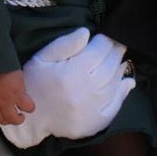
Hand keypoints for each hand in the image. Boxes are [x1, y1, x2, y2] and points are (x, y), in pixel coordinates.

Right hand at [0, 28, 134, 148]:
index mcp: (73, 71)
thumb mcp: (42, 58)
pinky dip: (123, 92)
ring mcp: (92, 108)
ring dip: (120, 69)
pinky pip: (115, 106)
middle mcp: (86, 89)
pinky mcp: (95, 123)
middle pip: (110, 65)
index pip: (100, 50)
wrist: (29, 119)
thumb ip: (65, 44)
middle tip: (118, 45)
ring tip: (120, 60)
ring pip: (115, 83)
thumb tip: (86, 32)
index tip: (107, 37)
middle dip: (116, 52)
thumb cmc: (34, 83)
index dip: (106, 41)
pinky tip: (127, 82)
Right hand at [0, 70, 35, 125]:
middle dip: (19, 120)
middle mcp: (5, 100)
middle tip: (21, 117)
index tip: (29, 107)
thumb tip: (23, 96)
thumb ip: (21, 89)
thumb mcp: (19, 77)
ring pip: (1, 119)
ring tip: (10, 118)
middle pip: (13, 118)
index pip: (28, 107)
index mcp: (17, 93)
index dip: (30, 107)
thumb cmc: (5, 66)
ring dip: (7, 120)